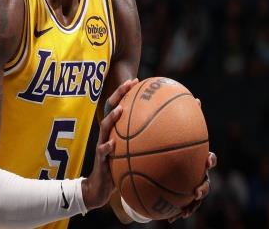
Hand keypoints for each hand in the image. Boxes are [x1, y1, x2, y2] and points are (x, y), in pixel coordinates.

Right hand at [82, 79, 138, 209]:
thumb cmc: (119, 168)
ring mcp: (102, 145)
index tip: (137, 80)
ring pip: (105, 127)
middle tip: (129, 84)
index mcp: (115, 130)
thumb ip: (143, 143)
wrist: (100, 188)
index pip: (119, 105)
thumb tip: (167, 136)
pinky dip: (107, 148)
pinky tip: (113, 145)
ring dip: (111, 117)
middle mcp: (108, 134)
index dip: (125, 92)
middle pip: (110, 108)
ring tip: (120, 110)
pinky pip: (102, 152)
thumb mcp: (131, 154)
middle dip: (118, 94)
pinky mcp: (100, 160)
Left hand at [168, 98, 217, 222]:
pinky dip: (177, 211)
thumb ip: (176, 118)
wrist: (160, 161)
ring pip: (195, 197)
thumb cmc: (168, 142)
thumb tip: (190, 98)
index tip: (207, 160)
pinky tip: (170, 218)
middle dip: (202, 186)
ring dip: (192, 205)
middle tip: (195, 189)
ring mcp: (191, 184)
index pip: (208, 158)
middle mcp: (196, 171)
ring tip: (185, 210)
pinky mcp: (182, 196)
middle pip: (205, 180)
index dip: (210, 160)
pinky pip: (181, 205)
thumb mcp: (169, 130)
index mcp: (196, 157)